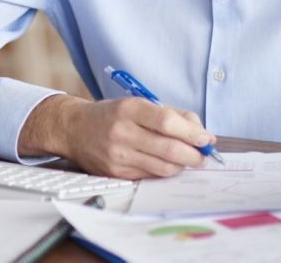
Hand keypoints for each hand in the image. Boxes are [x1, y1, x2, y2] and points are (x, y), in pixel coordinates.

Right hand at [18, 94, 214, 178]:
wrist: (74, 129)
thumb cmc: (112, 115)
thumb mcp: (137, 103)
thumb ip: (171, 114)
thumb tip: (200, 131)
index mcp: (129, 108)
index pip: (167, 122)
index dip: (192, 132)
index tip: (206, 138)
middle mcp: (122, 132)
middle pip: (169, 148)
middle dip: (194, 155)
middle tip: (204, 155)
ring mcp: (118, 155)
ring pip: (164, 167)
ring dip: (182, 165)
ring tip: (188, 159)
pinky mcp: (117, 173)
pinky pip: (151, 176)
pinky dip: (165, 171)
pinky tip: (167, 164)